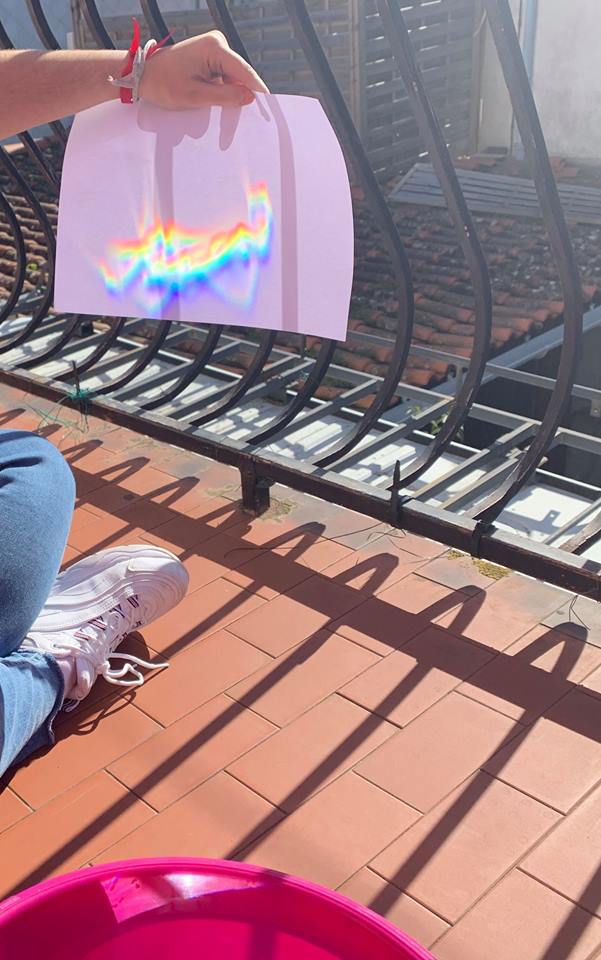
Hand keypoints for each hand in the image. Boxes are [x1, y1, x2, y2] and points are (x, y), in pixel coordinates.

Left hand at [140, 31, 267, 108]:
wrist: (144, 75)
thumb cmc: (164, 84)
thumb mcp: (195, 95)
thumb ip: (225, 96)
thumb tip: (250, 98)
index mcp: (214, 47)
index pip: (244, 71)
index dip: (257, 91)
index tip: (270, 109)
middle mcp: (217, 44)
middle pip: (241, 75)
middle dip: (243, 96)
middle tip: (249, 122)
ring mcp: (214, 51)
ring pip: (234, 78)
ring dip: (232, 96)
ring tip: (231, 118)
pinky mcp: (210, 59)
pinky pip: (225, 78)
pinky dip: (225, 93)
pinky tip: (222, 108)